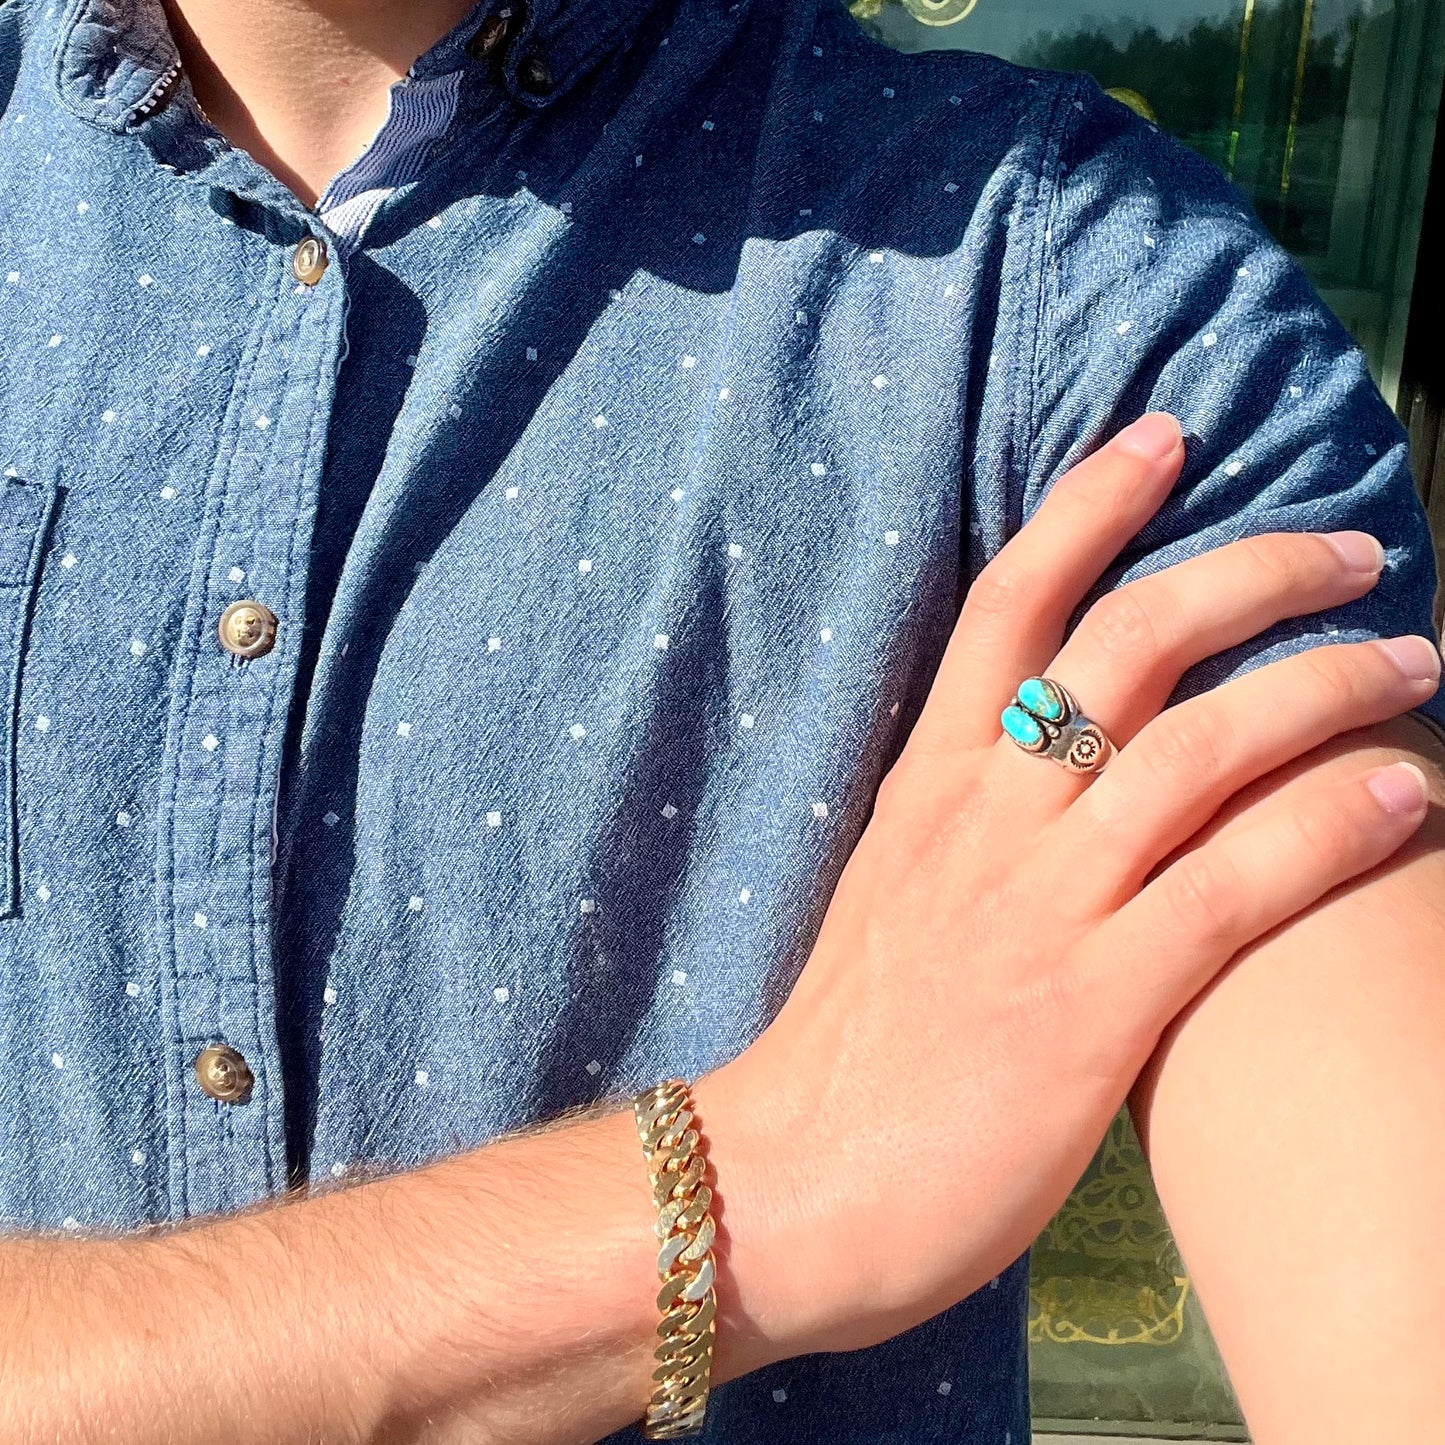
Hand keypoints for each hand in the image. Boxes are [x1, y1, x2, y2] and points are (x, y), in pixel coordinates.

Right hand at [696, 412, 1439, 1370]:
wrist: (793, 1181)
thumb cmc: (848, 1045)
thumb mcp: (895, 895)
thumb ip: (973, 825)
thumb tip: (1061, 774)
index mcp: (928, 785)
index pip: (1008, 605)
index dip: (1089, 506)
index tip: (1164, 436)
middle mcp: (984, 818)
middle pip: (1126, 646)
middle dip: (1248, 573)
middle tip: (1348, 547)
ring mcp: (1040, 905)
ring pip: (1201, 748)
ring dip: (1323, 685)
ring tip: (1410, 654)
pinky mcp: (1094, 1005)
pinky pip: (1235, 889)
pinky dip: (1330, 827)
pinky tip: (1404, 789)